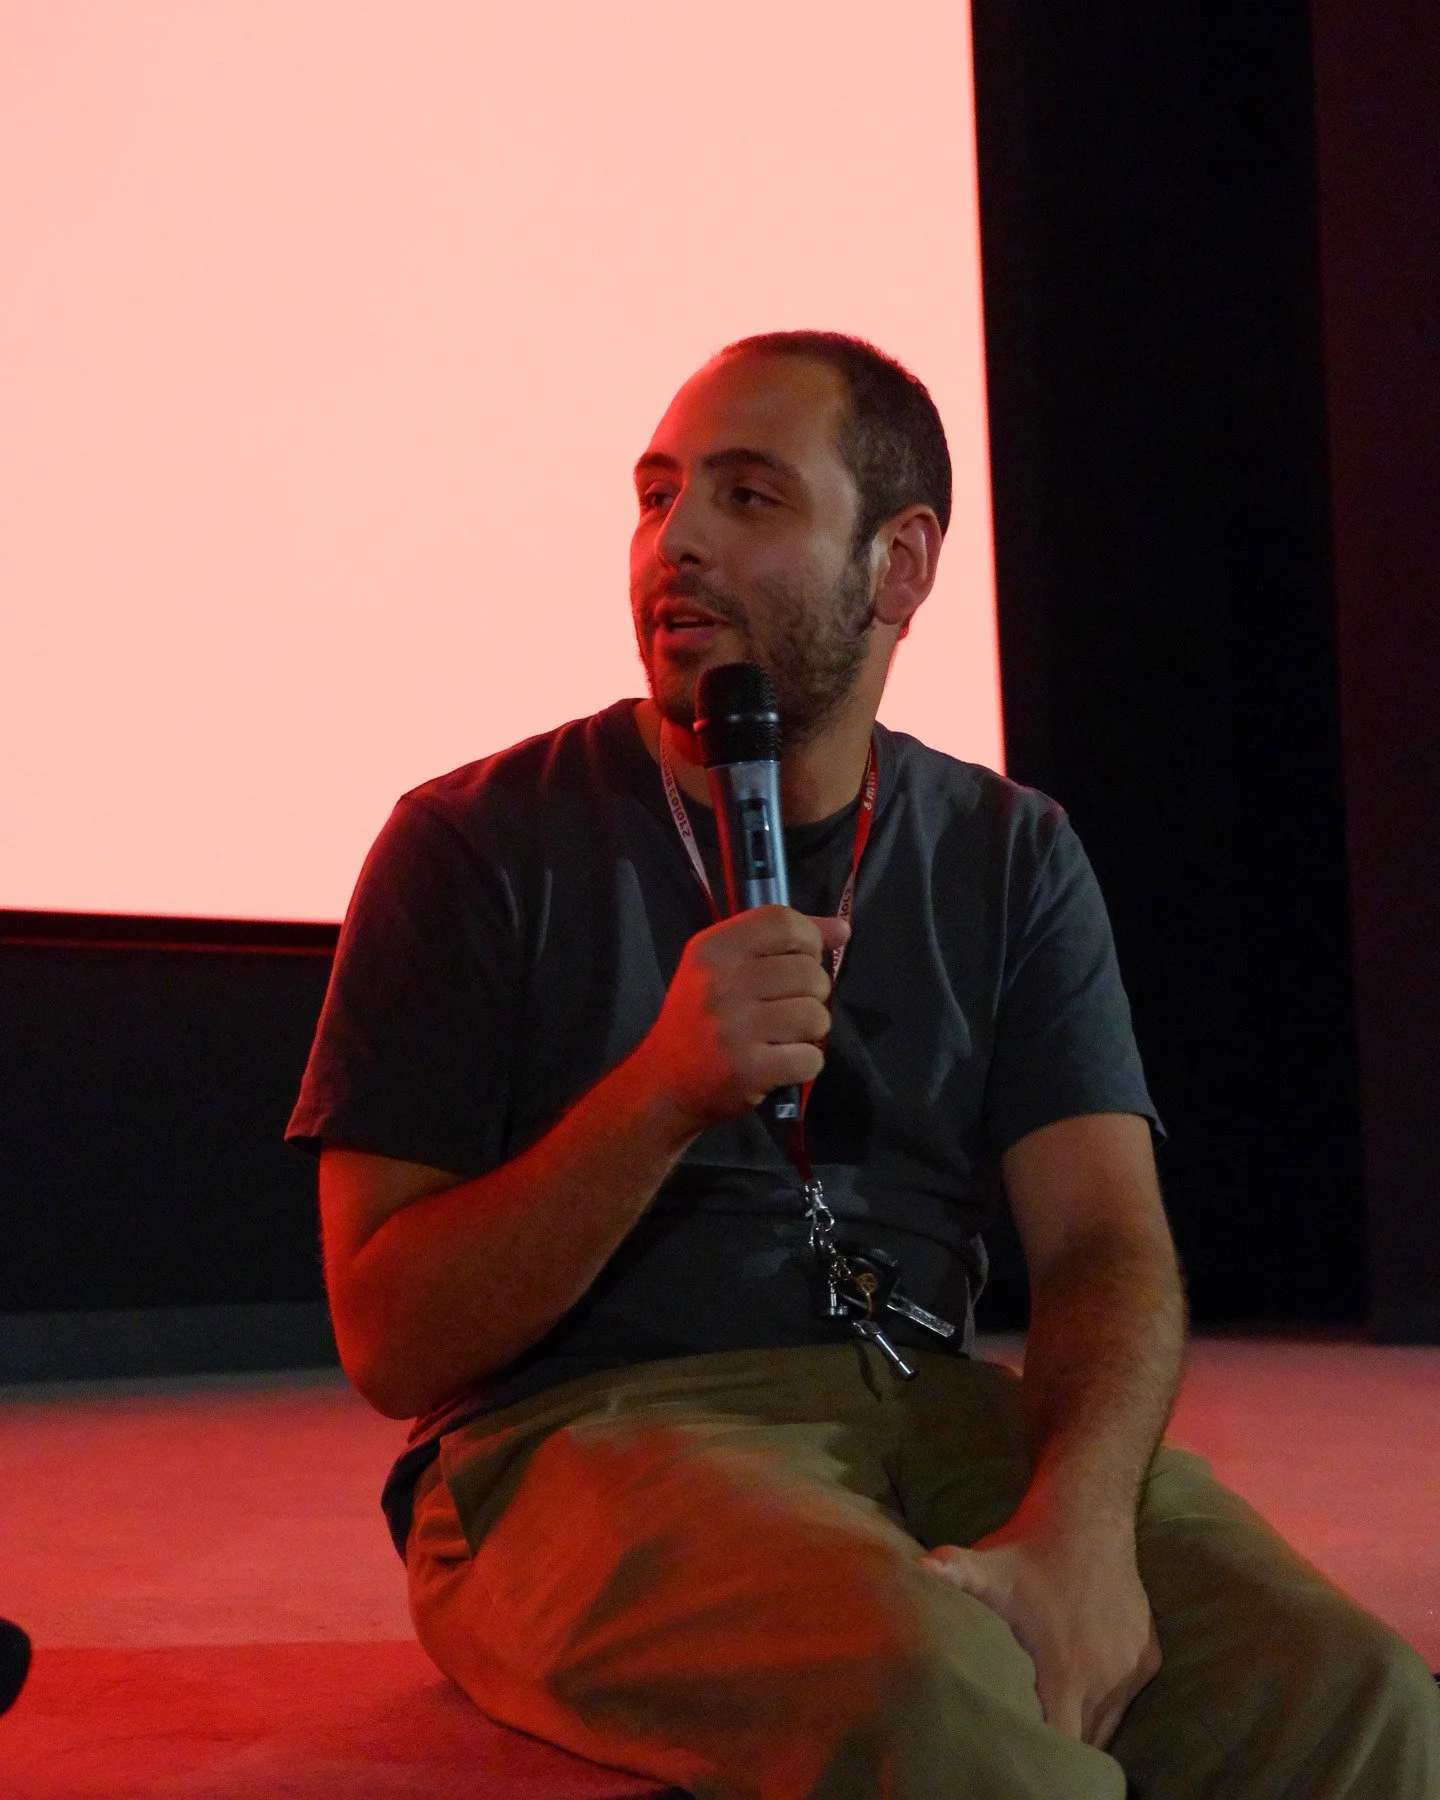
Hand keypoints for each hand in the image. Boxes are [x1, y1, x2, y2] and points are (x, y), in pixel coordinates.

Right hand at [640, 906, 850, 1132]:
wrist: (665, 1080)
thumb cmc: (701, 1017)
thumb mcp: (724, 966)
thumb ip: (781, 941)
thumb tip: (841, 930)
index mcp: (713, 949)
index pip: (782, 923)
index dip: (808, 939)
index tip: (803, 958)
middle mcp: (721, 983)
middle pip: (810, 973)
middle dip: (812, 993)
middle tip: (788, 1007)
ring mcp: (734, 1028)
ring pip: (816, 1016)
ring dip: (810, 1030)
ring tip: (785, 1035)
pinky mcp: (748, 1070)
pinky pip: (811, 1058)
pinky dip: (805, 1063)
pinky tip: (781, 1062)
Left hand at [922, 1517, 1160, 1747]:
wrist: (1088, 1514)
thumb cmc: (1029, 1549)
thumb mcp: (987, 1568)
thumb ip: (954, 1577)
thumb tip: (918, 1571)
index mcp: (1066, 1672)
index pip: (1062, 1742)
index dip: (1044, 1751)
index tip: (1025, 1747)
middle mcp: (1106, 1679)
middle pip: (1086, 1740)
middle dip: (1062, 1742)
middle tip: (1034, 1734)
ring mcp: (1131, 1668)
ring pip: (1109, 1721)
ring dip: (1085, 1722)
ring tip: (1056, 1718)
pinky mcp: (1148, 1655)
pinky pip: (1127, 1694)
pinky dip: (1108, 1697)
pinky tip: (1086, 1683)